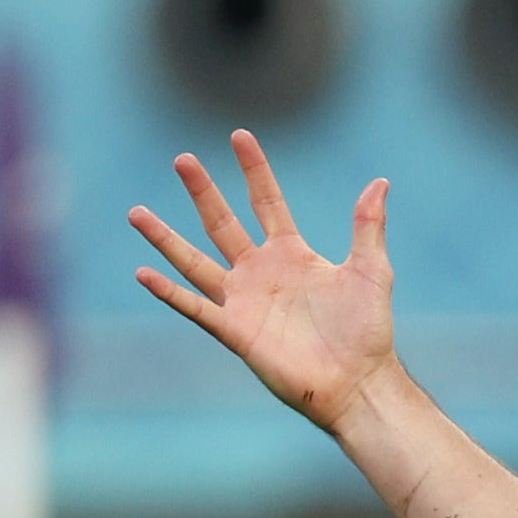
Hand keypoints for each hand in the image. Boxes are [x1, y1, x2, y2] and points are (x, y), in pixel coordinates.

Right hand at [131, 130, 396, 432]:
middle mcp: (261, 273)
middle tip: (183, 159)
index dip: (255, 171)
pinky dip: (169, 292)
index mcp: (292, 255)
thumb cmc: (368, 332)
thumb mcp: (372, 271)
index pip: (266, 202)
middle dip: (203, 192)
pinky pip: (195, 307)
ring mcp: (244, 301)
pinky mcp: (235, 331)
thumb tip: (381, 182)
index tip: (239, 136)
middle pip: (223, 223)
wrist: (359, 382)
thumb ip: (368, 226)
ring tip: (136, 212)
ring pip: (195, 262)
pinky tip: (143, 272)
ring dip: (166, 239)